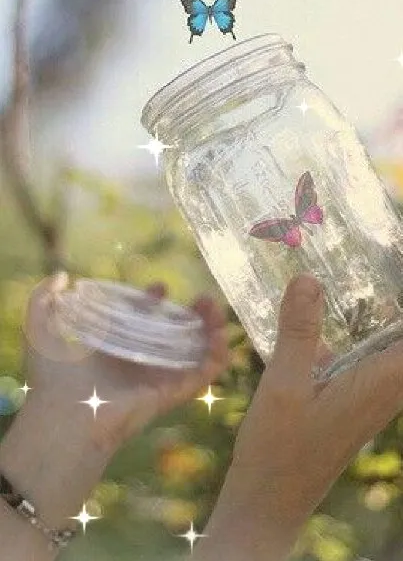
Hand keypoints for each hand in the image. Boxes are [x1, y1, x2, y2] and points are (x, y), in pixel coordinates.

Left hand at [24, 273, 228, 453]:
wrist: (65, 417)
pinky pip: (201, 376)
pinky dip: (217, 359)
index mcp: (114, 349)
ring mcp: (157, 378)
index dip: (154, 302)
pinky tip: (222, 338)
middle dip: (193, 315)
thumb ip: (43, 298)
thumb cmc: (53, 377)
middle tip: (203, 298)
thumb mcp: (40, 329)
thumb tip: (60, 275)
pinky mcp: (170, 394)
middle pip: (176, 336)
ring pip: (194, 353)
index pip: (143, 323)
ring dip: (211, 332)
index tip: (158, 287)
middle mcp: (138, 364)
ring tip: (217, 311)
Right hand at [194, 275, 402, 560]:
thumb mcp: (284, 383)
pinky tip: (324, 323)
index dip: (401, 306)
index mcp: (378, 384)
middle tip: (375, 268)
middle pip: (400, 341)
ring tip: (359, 283)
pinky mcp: (354, 405)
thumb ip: (299, 331)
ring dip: (380, 322)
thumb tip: (308, 278)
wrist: (270, 501)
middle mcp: (384, 392)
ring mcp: (371, 400)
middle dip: (392, 310)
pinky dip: (360, 338)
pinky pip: (370, 363)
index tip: (391, 263)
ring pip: (389, 351)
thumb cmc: (278, 448)